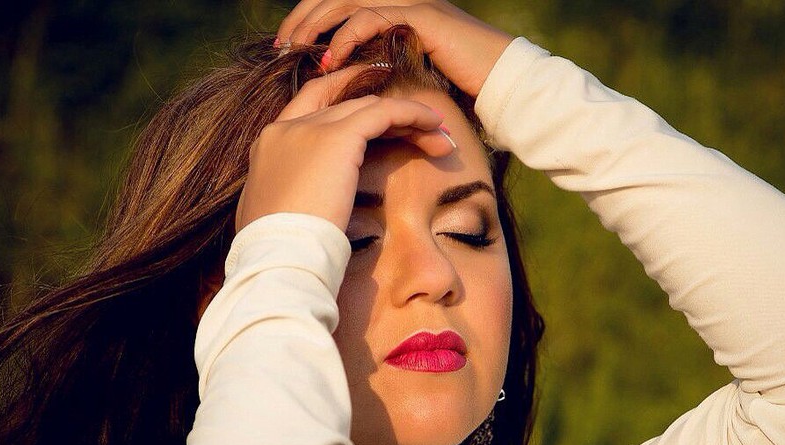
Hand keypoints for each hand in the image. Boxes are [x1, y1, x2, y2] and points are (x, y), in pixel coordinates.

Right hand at [235, 65, 454, 232]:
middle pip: (347, 108)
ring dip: (408, 120)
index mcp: (270, 147)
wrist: (279, 258)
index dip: (343, 97)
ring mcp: (310, 129)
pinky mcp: (339, 137)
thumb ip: (292, 199)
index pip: (311, 107)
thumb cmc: (281, 253)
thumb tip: (307, 209)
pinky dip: (413, 114)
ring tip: (440, 140)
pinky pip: (384, 112)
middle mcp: (287, 129)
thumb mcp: (279, 218)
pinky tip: (435, 125)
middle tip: (424, 136)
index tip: (379, 110)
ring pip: (369, 107)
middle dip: (387, 119)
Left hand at [275, 0, 513, 96]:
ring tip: (295, 50)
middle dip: (303, 19)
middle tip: (279, 46)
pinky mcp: (421, 17)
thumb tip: (346, 94)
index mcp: (393, 14)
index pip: (339, 6)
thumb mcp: (410, 82)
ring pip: (347, 2)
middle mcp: (399, 2)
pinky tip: (330, 60)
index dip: (308, 21)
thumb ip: (381, 75)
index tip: (284, 47)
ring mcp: (411, 5)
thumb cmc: (463, 93)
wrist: (505, 86)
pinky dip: (346, 37)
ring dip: (316, 25)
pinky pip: (372, 17)